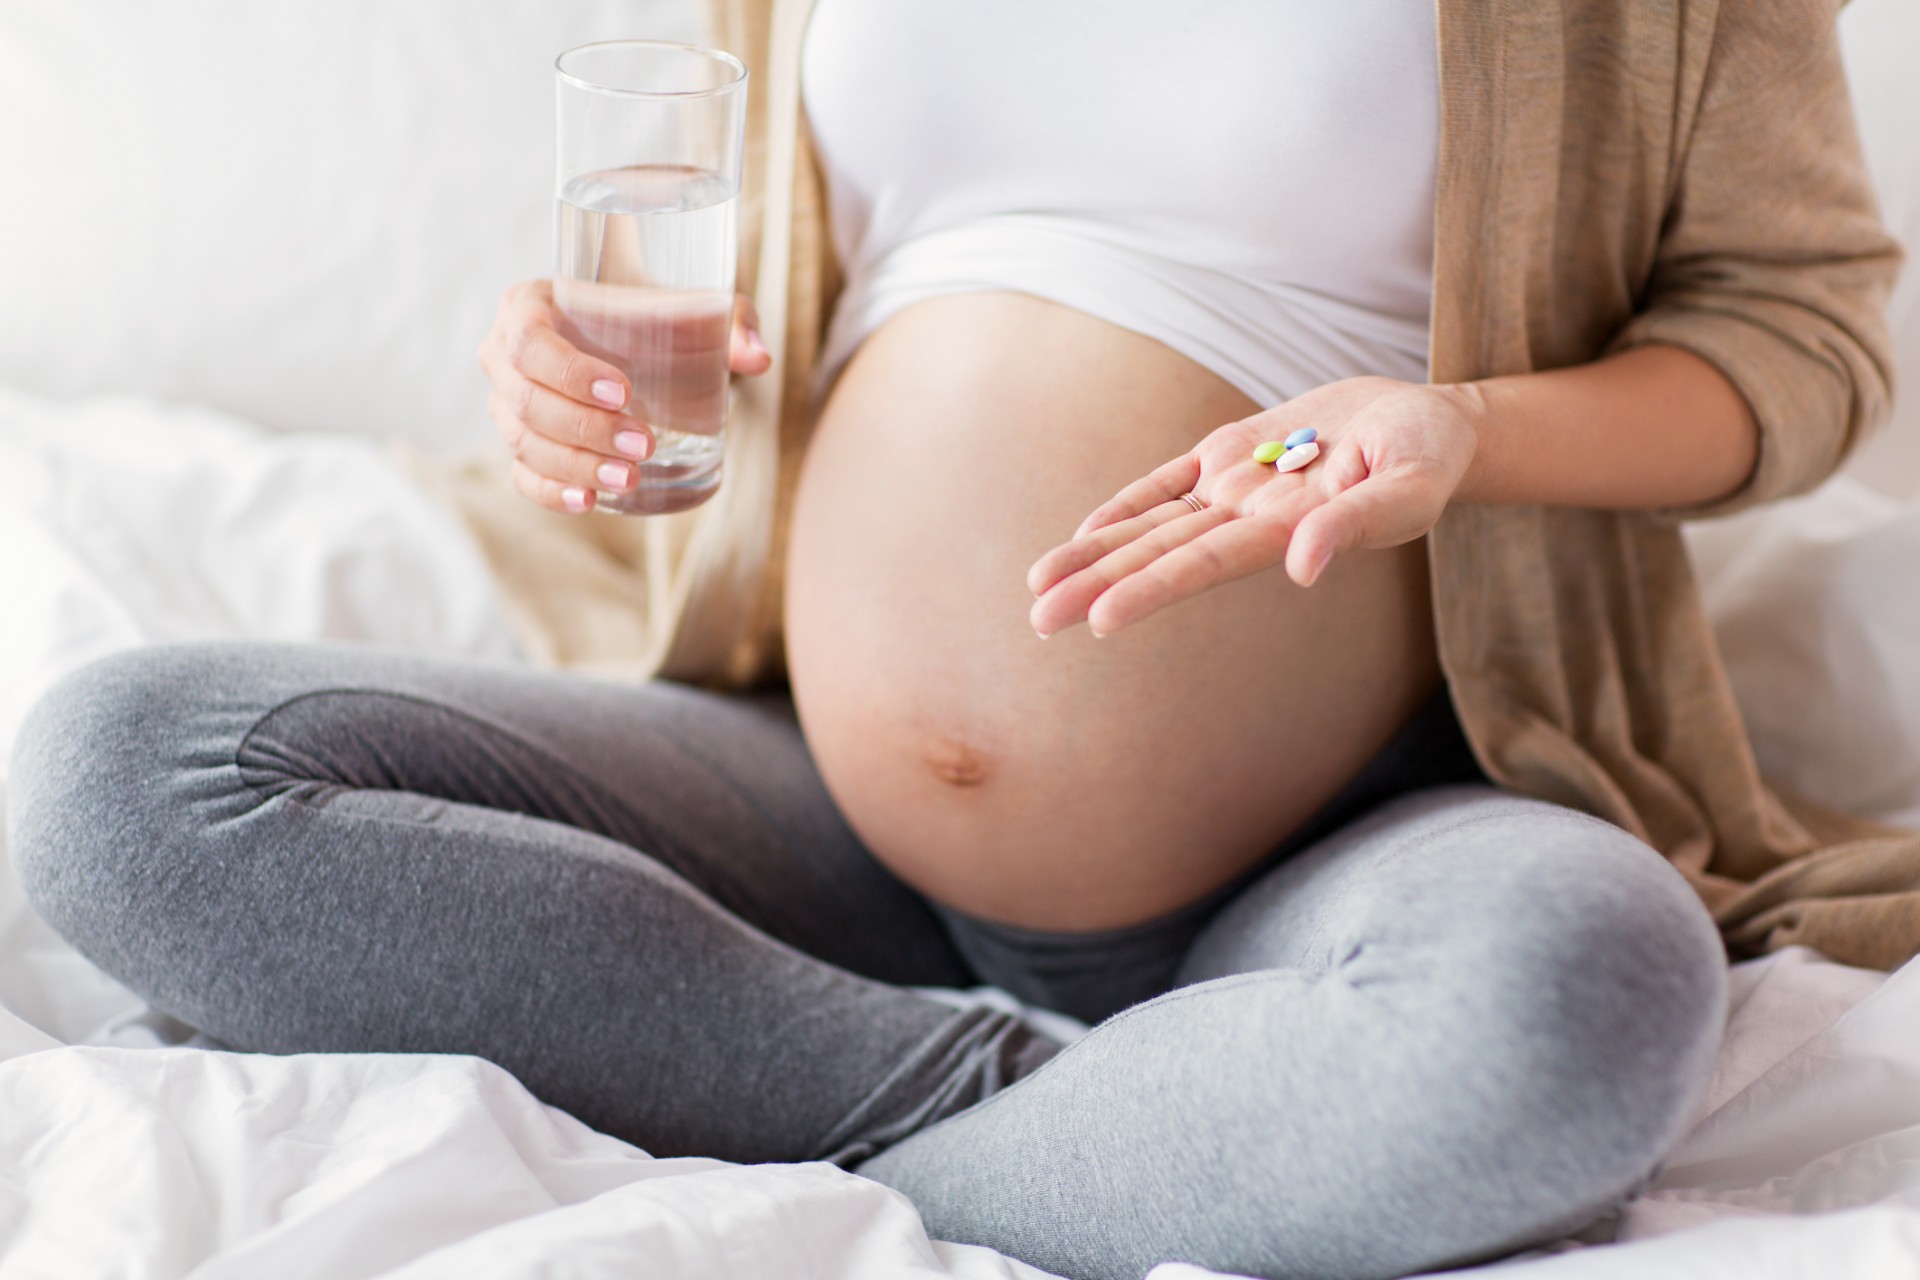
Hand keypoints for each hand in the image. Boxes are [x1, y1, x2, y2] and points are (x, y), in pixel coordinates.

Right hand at [475, 281, 772, 513]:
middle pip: (528, 400)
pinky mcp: (522, 446)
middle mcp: (503, 354)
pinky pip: (523, 476)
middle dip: (585, 428)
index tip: (625, 393)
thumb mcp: (695, 308)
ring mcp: (506, 405)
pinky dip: (551, 493)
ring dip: (576, 465)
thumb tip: (759, 357)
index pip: (530, 342)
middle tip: (644, 443)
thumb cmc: (656, 316)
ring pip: (524, 443)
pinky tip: (588, 502)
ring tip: (631, 478)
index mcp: (526, 305)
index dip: (570, 372)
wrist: (636, 339)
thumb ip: (731, 321)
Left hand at [1026, 377, 1479, 636]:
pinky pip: (1166, 484)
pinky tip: (1086, 532)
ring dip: (1096, 553)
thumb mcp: (1407, 487)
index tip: (1099, 620)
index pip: (1203, 565)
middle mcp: (1248, 519)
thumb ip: (1355, 524)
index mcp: (1286, 533)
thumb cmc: (1427, 457)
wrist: (1426, 421)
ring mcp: (1234, 488)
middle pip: (1160, 554)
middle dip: (1098, 583)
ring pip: (1152, 525)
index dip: (1150, 589)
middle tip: (1038, 619)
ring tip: (1038, 585)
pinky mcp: (1229, 453)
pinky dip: (1127, 505)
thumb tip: (1302, 567)